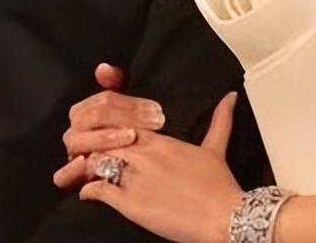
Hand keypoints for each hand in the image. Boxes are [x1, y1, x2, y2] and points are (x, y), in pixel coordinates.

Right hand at [53, 62, 165, 188]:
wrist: (136, 168)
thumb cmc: (129, 134)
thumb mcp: (127, 108)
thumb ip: (116, 83)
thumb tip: (104, 68)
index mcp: (86, 111)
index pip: (103, 100)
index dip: (130, 103)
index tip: (155, 110)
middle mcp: (76, 131)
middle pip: (91, 118)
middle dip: (121, 118)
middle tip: (150, 123)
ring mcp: (73, 154)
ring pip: (77, 142)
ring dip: (103, 138)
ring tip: (131, 137)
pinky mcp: (72, 179)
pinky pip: (61, 176)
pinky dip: (71, 170)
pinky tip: (87, 163)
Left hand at [79, 92, 242, 242]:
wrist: (224, 217)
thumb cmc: (220, 186)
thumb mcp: (215, 148)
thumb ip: (220, 119)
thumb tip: (230, 97)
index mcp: (160, 140)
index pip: (122, 123)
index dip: (110, 128)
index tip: (105, 134)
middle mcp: (144, 154)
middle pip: (104, 139)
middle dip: (94, 145)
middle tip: (87, 154)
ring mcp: (136, 178)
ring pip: (97, 161)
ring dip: (89, 167)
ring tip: (85, 173)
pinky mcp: (131, 204)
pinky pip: (99, 190)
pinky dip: (89, 191)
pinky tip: (88, 193)